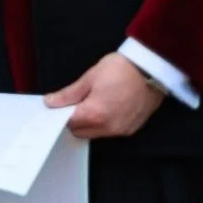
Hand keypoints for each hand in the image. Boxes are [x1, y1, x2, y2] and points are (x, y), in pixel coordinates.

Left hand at [45, 53, 164, 138]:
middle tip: (77, 101)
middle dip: (75, 119)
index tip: (61, 105)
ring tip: (95, 101)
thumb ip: (69, 94)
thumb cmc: (123, 69)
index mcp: (95, 114)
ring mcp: (121, 130)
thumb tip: (51, 102)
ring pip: (95, 133)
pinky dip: (104, 123)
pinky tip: (108, 106)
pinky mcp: (131, 129)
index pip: (68, 123)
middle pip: (80, 132)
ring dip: (90, 122)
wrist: (151, 69)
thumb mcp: (90, 77)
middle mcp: (109, 127)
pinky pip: (110, 132)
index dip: (62, 114)